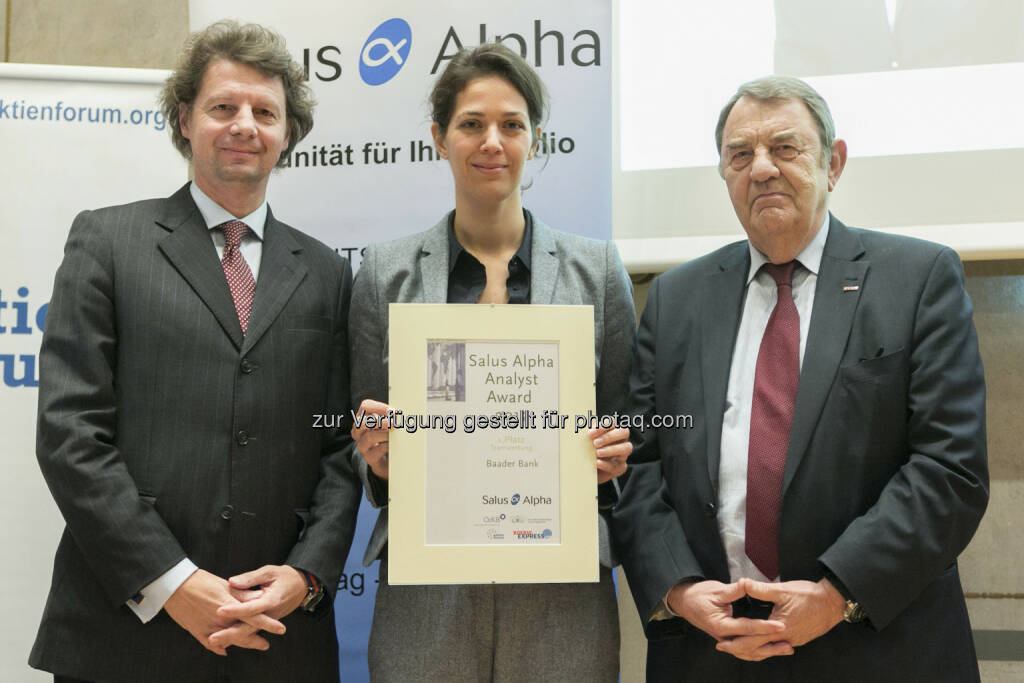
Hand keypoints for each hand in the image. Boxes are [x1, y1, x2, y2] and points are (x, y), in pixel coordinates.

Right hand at [164, 568, 284, 655]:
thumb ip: (243, 594)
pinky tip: (224, 650)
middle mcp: (221, 620)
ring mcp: (208, 628)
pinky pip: (210, 644)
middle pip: (243, 633)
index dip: (269, 624)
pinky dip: (218, 647)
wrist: (174, 585)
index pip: (255, 617)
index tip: (281, 629)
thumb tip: (260, 598)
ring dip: (241, 643)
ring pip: (229, 641)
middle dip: (256, 641)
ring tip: (251, 645)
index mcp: (230, 606)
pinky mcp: (196, 632)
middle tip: (265, 645)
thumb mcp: (226, 585)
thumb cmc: (200, 581)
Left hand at [211, 565, 307, 649]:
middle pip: (248, 628)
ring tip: (212, 643)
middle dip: (229, 634)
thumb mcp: (269, 572)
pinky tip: (222, 641)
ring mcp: (266, 621)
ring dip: (230, 638)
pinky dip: (236, 636)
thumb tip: (231, 582)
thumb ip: (250, 578)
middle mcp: (269, 615)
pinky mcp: (264, 622)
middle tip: (212, 638)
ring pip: (247, 632)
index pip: (251, 608)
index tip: (220, 610)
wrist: (300, 586)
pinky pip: (249, 631)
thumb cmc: (284, 577)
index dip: (235, 610)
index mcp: (271, 601)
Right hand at [351, 398, 391, 479]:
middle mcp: (359, 432)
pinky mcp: (370, 459)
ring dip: (384, 434)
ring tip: (395, 434)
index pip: (366, 406)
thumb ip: (392, 416)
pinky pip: (376, 452)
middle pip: (362, 422)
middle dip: (379, 421)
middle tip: (394, 423)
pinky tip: (393, 445)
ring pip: (369, 437)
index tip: (393, 411)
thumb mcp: (388, 424)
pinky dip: (386, 447)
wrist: (388, 460)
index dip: (379, 407)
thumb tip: (400, 414)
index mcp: (363, 418)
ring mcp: (362, 446)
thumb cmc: (388, 437)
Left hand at [589, 425, 631, 482]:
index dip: (603, 426)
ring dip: (611, 449)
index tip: (590, 433)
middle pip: (624, 432)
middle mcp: (621, 440)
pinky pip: (617, 465)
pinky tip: (597, 463)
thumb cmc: (586, 452)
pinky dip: (606, 464)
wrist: (585, 471)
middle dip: (609, 437)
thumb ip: (587, 435)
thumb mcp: (585, 442)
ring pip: (626, 448)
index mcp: (612, 430)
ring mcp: (623, 454)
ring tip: (597, 453)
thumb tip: (579, 428)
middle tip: (595, 443)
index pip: (613, 422)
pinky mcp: (620, 467)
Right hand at [667, 580, 785, 657]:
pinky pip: (744, 650)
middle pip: (750, 646)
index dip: (765, 627)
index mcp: (720, 624)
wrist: (684, 602)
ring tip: (785, 648)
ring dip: (767, 651)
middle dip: (771, 645)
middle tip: (788, 643)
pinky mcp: (728, 639)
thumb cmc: (698, 595)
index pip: (747, 628)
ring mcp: (725, 640)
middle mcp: (723, 637)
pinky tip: (770, 649)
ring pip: (748, 652)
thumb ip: (735, 590)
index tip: (780, 625)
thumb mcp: (716, 590)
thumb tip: (748, 584)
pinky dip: (758, 651)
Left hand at [716, 578, 844, 660]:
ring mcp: (794, 640)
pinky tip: (760, 643)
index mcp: (779, 627)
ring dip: (752, 649)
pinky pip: (778, 647)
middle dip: (739, 649)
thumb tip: (743, 583)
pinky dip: (766, 647)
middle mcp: (786, 638)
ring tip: (737, 646)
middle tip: (722, 647)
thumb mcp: (782, 590)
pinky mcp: (799, 638)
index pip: (752, 640)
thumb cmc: (810, 595)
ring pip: (768, 650)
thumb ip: (760, 589)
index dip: (735, 642)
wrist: (833, 602)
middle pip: (758, 649)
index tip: (721, 642)